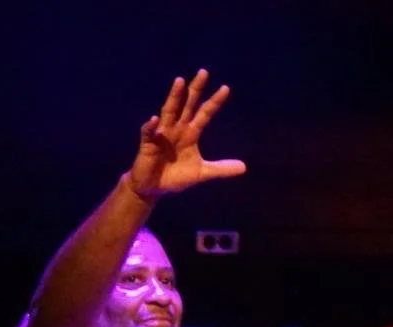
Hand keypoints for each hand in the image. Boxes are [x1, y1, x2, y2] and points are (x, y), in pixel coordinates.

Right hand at [129, 70, 244, 199]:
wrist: (153, 188)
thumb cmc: (175, 177)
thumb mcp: (201, 173)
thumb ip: (220, 169)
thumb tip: (244, 167)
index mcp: (191, 133)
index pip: (205, 113)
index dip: (214, 102)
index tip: (226, 88)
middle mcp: (177, 129)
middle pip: (187, 105)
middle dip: (195, 89)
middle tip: (204, 72)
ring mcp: (162, 134)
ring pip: (169, 111)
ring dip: (174, 97)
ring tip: (180, 82)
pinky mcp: (148, 144)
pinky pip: (149, 133)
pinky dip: (151, 126)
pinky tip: (155, 120)